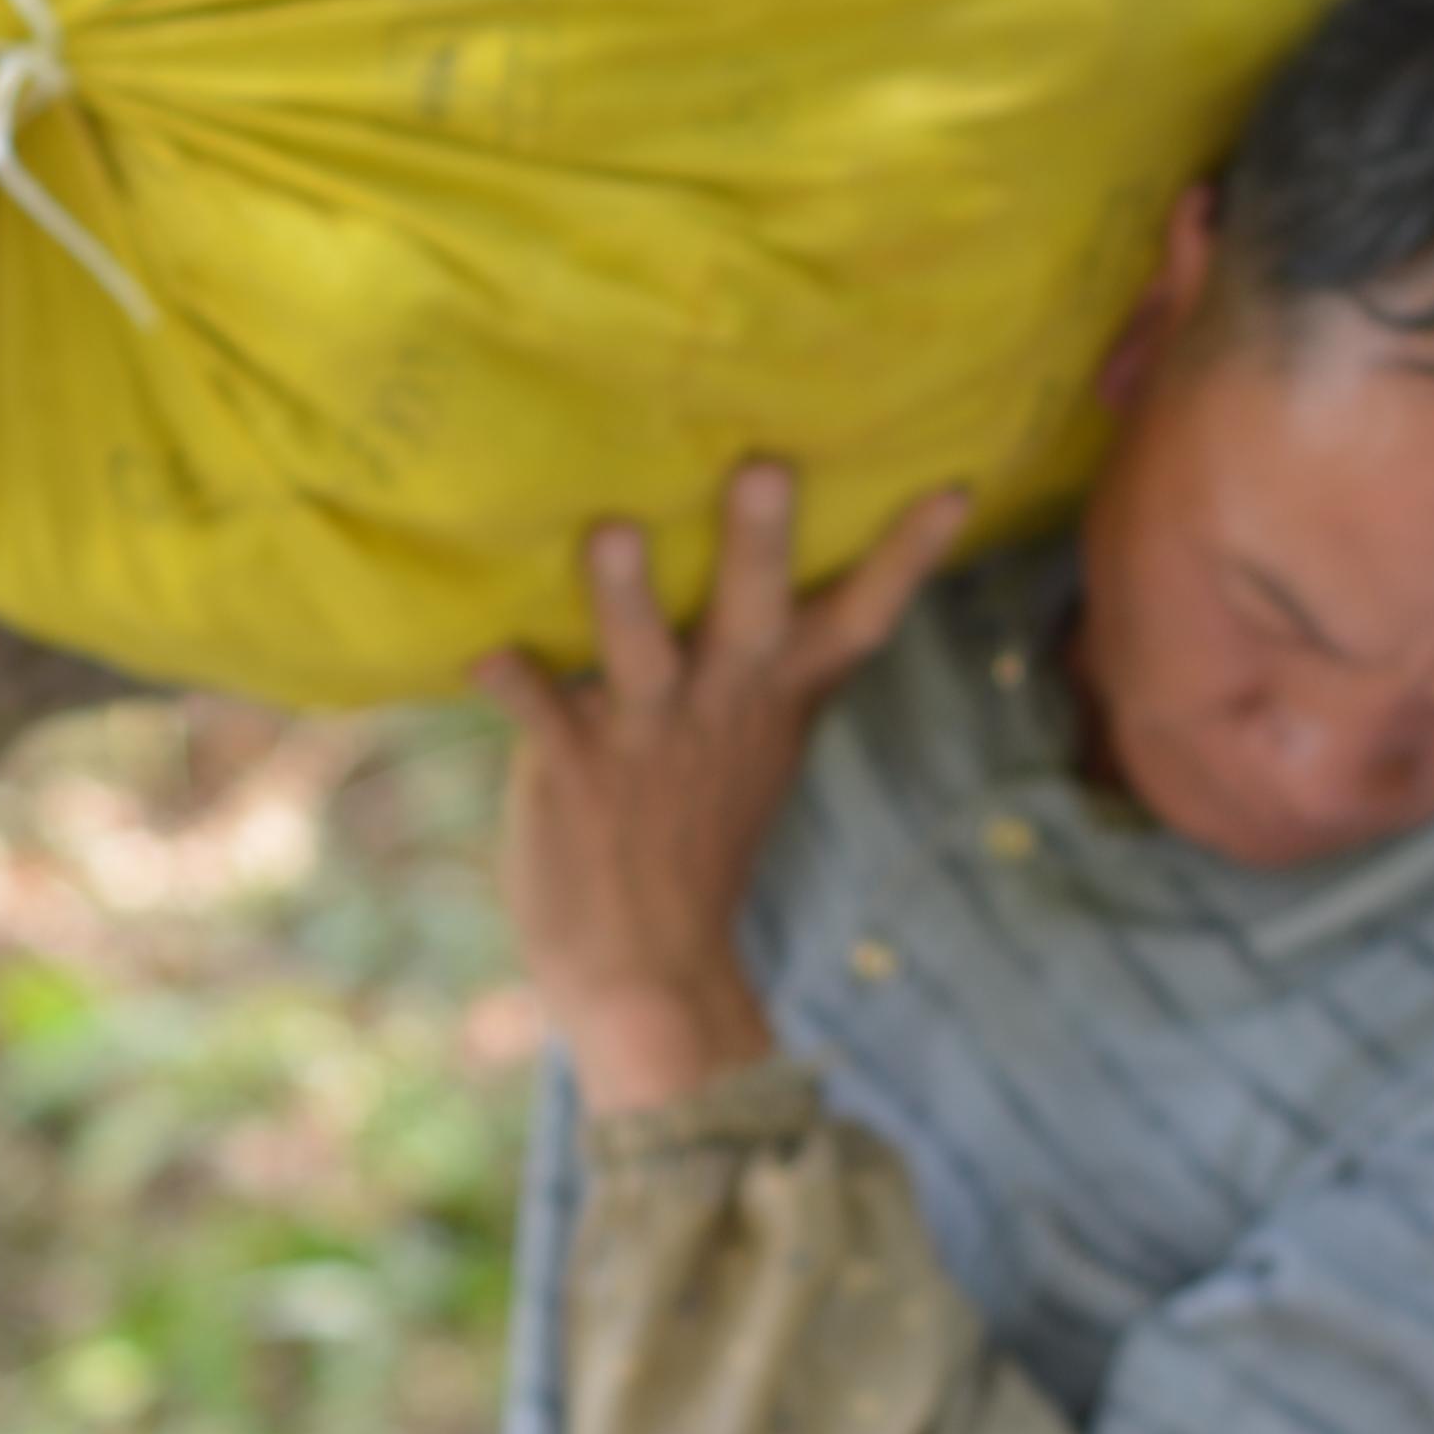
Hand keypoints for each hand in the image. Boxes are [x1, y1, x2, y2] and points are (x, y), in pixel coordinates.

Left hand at [475, 460, 967, 1113]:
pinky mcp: (572, 773)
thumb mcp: (765, 744)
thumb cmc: (696, 833)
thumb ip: (793, 665)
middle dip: (759, 546)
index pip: (858, 622)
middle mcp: (718, 707)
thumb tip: (841, 584)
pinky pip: (540, 718)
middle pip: (753, 619)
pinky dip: (515, 683)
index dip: (906, 558)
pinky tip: (482, 653)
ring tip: (612, 532)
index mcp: (772, 696)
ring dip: (624, 597)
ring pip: (642, 657)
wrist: (645, 966)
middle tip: (765, 468)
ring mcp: (646, 740)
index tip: (951, 488)